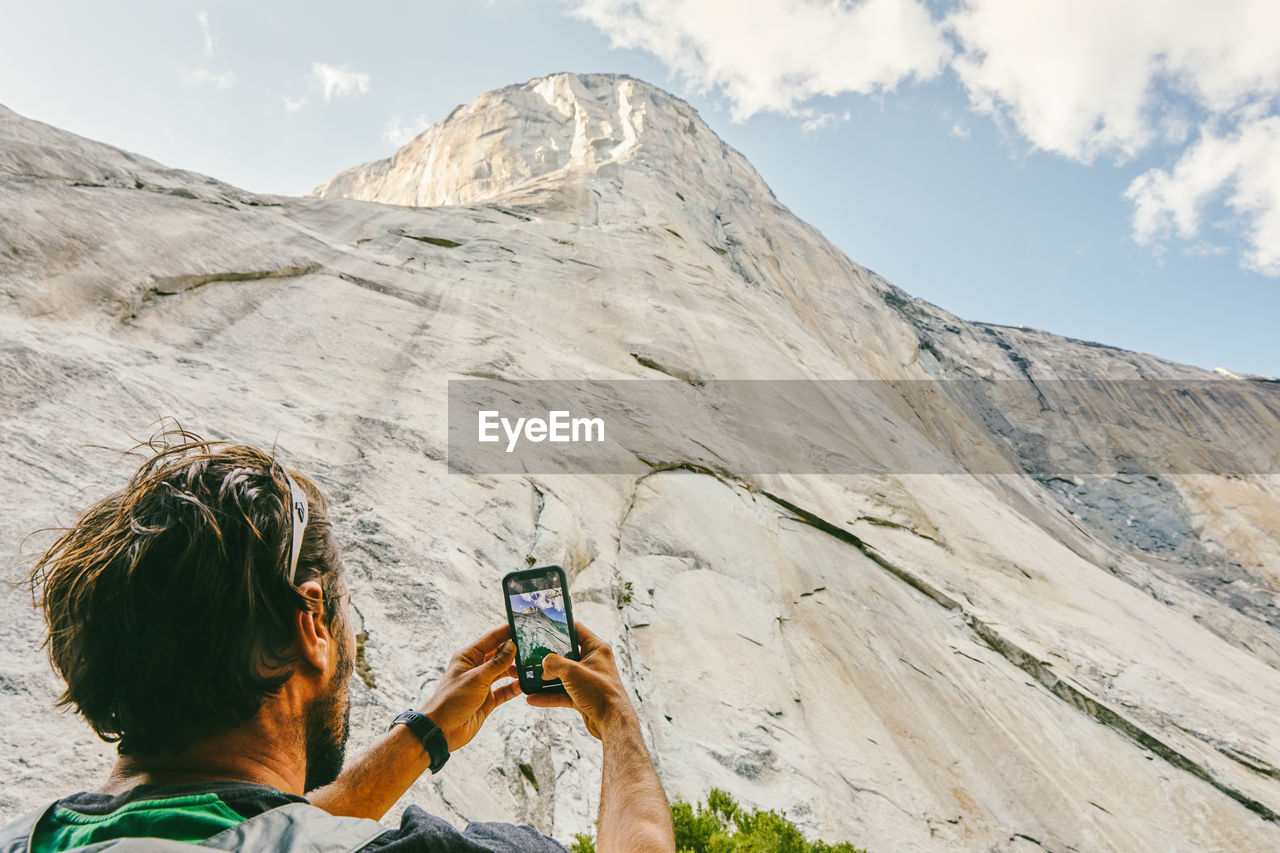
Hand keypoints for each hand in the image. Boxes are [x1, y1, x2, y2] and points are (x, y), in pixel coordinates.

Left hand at [420, 625, 520, 750]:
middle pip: (500, 654)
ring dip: (517, 670)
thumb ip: (497, 663)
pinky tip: (525, 685)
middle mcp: (476, 668)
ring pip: (504, 671)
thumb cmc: (452, 701)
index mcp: (468, 657)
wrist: (442, 731)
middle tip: (533, 647)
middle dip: (515, 651)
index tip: (523, 625)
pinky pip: (505, 690)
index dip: (506, 631)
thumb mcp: (477, 679)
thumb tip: (512, 645)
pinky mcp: (488, 700)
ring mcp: (483, 684)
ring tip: (531, 667)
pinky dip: (515, 687)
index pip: (491, 639)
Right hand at [528, 622, 635, 738]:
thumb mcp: (572, 672)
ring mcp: (587, 679)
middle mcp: (592, 662)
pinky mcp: (582, 696)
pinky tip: (532, 698)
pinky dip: (548, 696)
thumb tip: (543, 666)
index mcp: (596, 648)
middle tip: (530, 654)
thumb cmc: (599, 692)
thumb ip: (553, 663)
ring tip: (526, 677)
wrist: (611, 723)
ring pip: (562, 675)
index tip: (543, 626)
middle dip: (547, 656)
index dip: (560, 627)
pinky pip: (562, 693)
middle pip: (566, 654)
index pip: (576, 630)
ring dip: (545, 678)